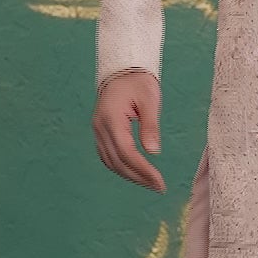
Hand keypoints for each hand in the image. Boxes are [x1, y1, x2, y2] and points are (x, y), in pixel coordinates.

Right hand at [92, 69, 165, 191]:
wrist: (121, 71)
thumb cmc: (137, 82)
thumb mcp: (149, 99)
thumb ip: (150, 126)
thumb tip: (153, 152)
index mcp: (111, 119)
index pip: (127, 152)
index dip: (143, 169)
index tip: (159, 181)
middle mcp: (100, 127)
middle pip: (117, 161)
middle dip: (138, 177)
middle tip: (159, 187)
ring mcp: (98, 131)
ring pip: (110, 162)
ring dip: (129, 175)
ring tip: (150, 183)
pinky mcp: (100, 133)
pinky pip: (107, 156)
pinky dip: (121, 167)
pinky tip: (136, 172)